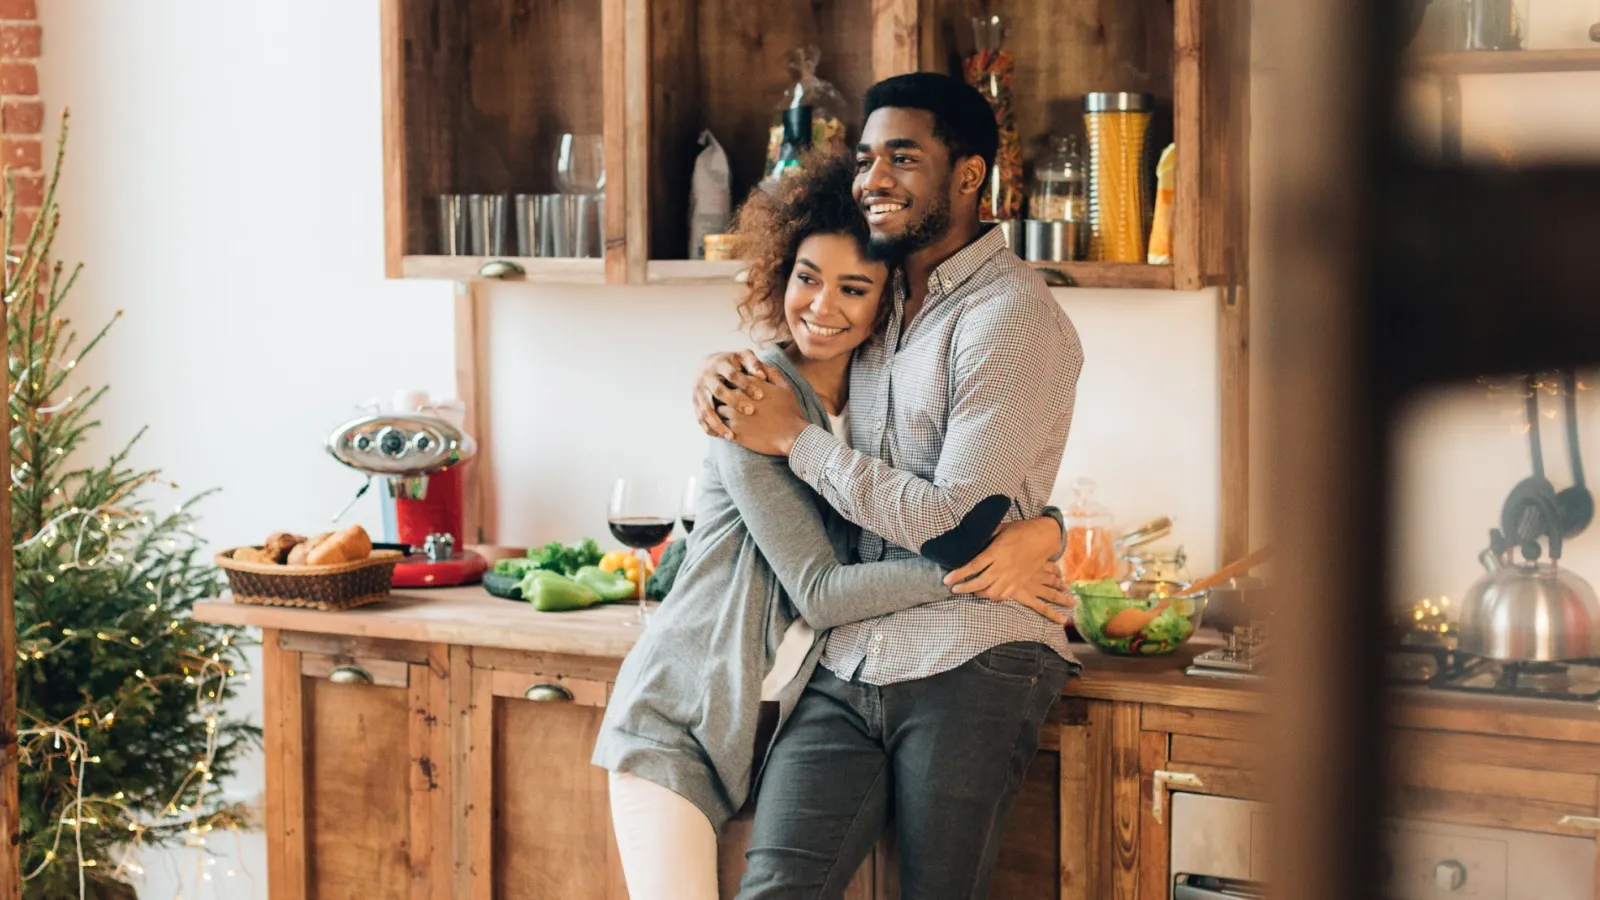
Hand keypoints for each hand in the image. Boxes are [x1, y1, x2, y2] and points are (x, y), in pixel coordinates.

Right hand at [693, 350, 771, 439]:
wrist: (707, 365)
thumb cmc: (733, 363)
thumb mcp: (743, 357)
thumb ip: (753, 364)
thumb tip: (762, 376)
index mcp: (719, 364)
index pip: (732, 374)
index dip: (746, 384)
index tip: (760, 395)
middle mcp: (705, 377)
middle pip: (718, 391)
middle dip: (734, 402)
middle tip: (750, 411)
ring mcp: (698, 391)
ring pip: (706, 408)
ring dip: (717, 423)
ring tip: (730, 435)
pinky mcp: (695, 402)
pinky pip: (700, 417)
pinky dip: (709, 428)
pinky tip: (721, 437)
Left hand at [718, 375, 808, 456]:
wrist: (792, 436)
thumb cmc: (790, 411)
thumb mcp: (785, 387)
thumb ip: (772, 372)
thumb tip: (762, 365)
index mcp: (750, 385)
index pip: (732, 378)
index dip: (733, 383)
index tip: (737, 389)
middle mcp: (739, 398)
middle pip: (722, 392)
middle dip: (724, 396)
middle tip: (728, 401)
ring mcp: (734, 416)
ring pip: (718, 410)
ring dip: (721, 412)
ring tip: (727, 416)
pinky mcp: (734, 432)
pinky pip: (720, 427)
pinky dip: (721, 427)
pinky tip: (727, 428)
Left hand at [943, 517, 1068, 623]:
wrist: (1045, 538)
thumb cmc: (1021, 530)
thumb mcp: (1001, 528)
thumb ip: (985, 536)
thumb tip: (968, 540)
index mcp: (997, 551)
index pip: (973, 566)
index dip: (958, 574)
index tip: (947, 580)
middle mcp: (1004, 566)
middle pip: (980, 583)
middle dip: (964, 588)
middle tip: (953, 589)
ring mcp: (1013, 576)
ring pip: (992, 592)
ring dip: (978, 593)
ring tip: (969, 590)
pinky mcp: (1021, 581)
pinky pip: (1005, 595)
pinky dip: (993, 597)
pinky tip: (987, 593)